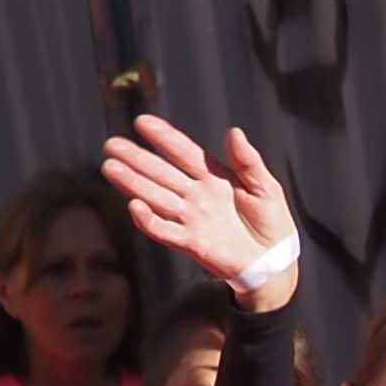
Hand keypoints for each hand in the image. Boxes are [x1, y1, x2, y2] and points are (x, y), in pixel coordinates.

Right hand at [104, 114, 297, 282]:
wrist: (275, 263)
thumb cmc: (272, 224)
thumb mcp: (266, 188)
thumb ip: (248, 162)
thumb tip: (235, 133)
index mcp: (213, 177)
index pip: (184, 152)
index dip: (164, 137)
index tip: (142, 122)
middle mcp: (196, 195)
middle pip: (161, 173)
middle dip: (136, 158)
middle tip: (111, 145)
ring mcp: (192, 218)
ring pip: (156, 197)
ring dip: (132, 183)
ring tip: (110, 168)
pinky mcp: (192, 243)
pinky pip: (165, 230)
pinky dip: (149, 220)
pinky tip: (134, 206)